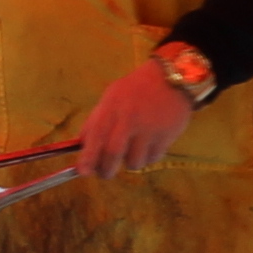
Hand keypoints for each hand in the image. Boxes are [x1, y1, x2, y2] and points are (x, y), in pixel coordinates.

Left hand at [67, 57, 199, 179]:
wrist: (171, 79)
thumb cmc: (135, 90)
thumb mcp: (111, 98)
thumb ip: (96, 121)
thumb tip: (82, 146)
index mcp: (112, 108)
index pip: (96, 136)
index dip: (88, 157)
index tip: (83, 172)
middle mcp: (129, 118)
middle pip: (113, 154)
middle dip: (106, 170)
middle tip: (105, 173)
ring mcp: (149, 129)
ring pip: (133, 162)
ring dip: (129, 162)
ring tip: (132, 150)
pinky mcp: (166, 136)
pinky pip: (152, 159)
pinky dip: (147, 158)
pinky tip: (148, 145)